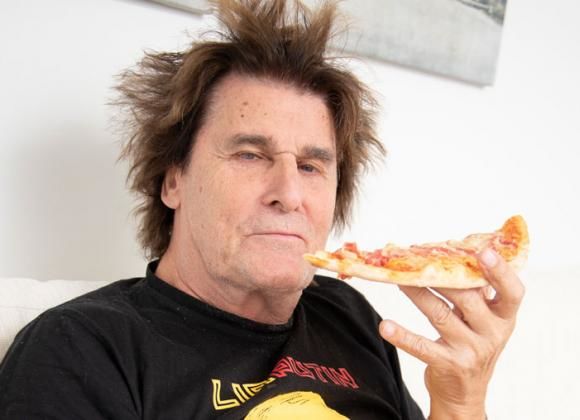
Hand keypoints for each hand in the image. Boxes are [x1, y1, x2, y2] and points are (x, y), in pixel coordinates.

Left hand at [379, 249, 524, 419]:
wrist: (465, 392)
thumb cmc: (472, 342)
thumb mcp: (484, 319)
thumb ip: (476, 290)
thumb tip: (455, 250)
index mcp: (503, 316)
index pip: (512, 292)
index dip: (500, 272)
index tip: (484, 251)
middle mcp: (491, 333)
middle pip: (467, 298)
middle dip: (441, 276)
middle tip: (417, 258)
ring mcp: (470, 350)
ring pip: (440, 314)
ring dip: (417, 294)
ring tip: (397, 278)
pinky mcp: (448, 364)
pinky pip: (422, 347)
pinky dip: (402, 336)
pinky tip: (385, 325)